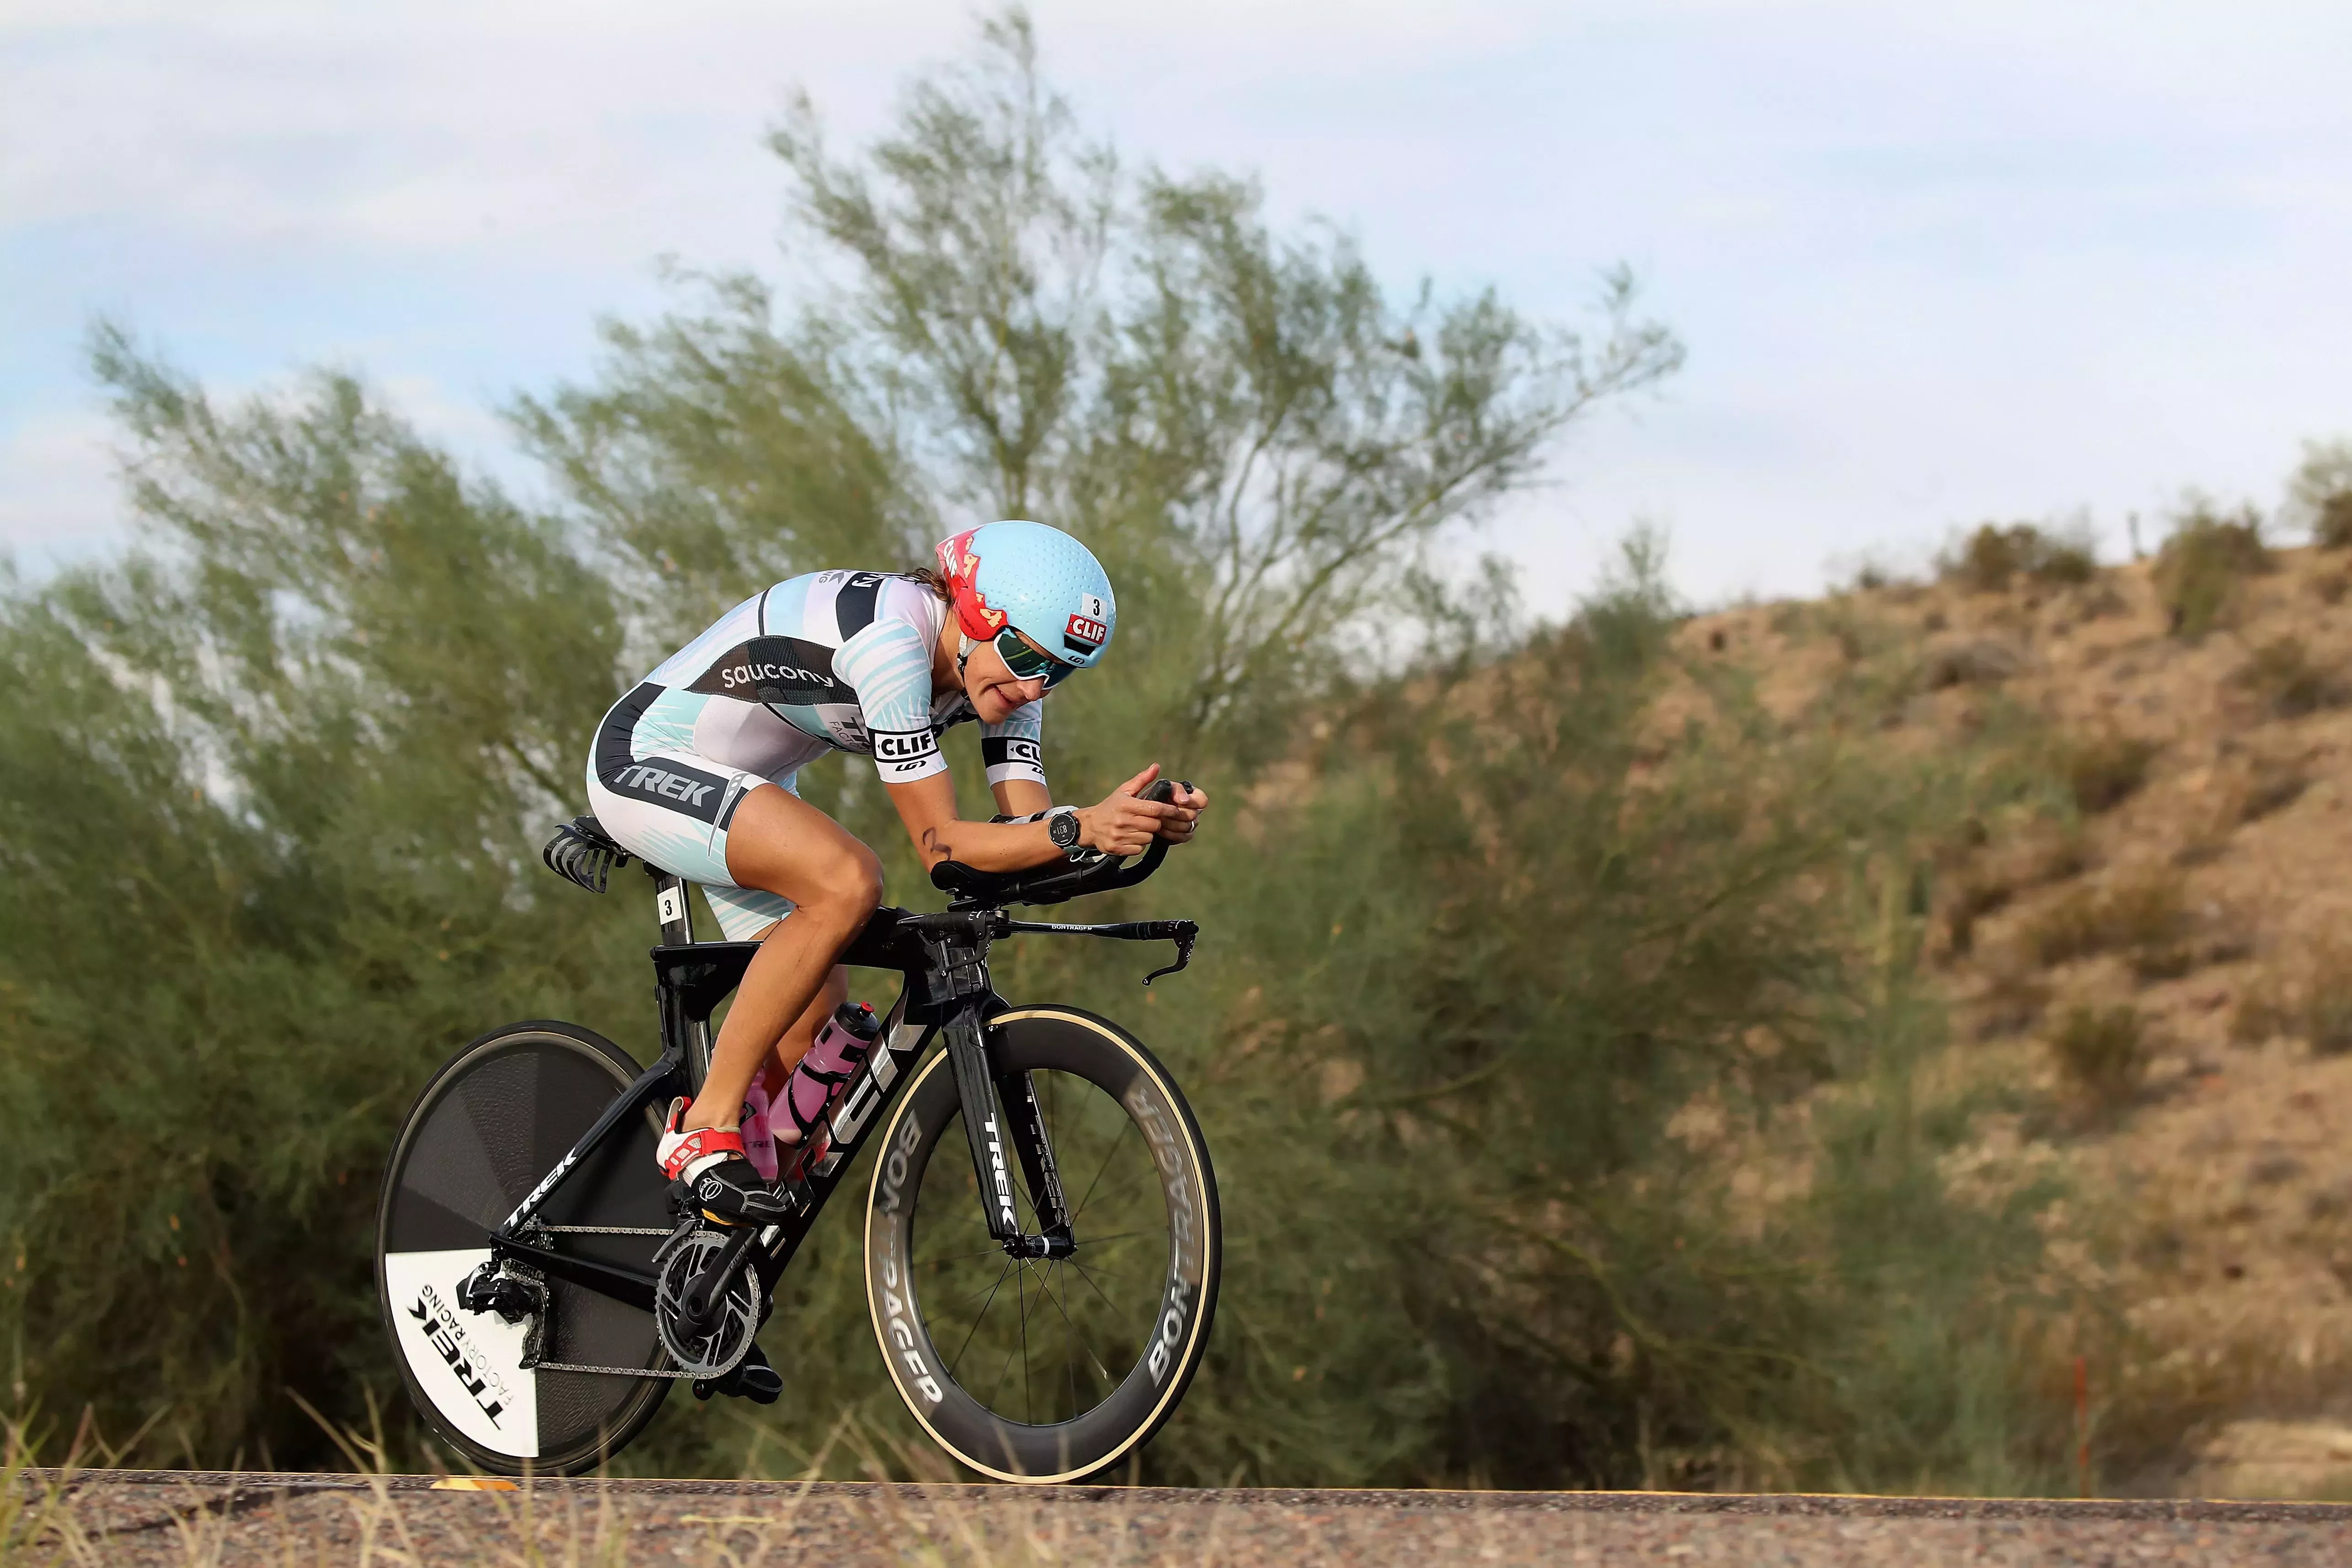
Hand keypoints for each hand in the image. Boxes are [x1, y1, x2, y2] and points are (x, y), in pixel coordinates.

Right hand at [1078, 765, 1207, 855]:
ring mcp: (1119, 836)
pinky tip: (1132, 837)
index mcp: (1126, 805)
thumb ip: (1142, 779)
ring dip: (1148, 834)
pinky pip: (1139, 849)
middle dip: (1157, 822)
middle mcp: (1122, 820)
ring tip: (1139, 828)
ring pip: (1148, 838)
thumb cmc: (1111, 806)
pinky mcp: (1117, 848)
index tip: (1175, 810)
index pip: (1155, 809)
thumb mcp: (1124, 791)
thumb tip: (1156, 766)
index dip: (1168, 810)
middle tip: (1151, 819)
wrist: (1090, 825)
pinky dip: (1139, 844)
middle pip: (1154, 825)